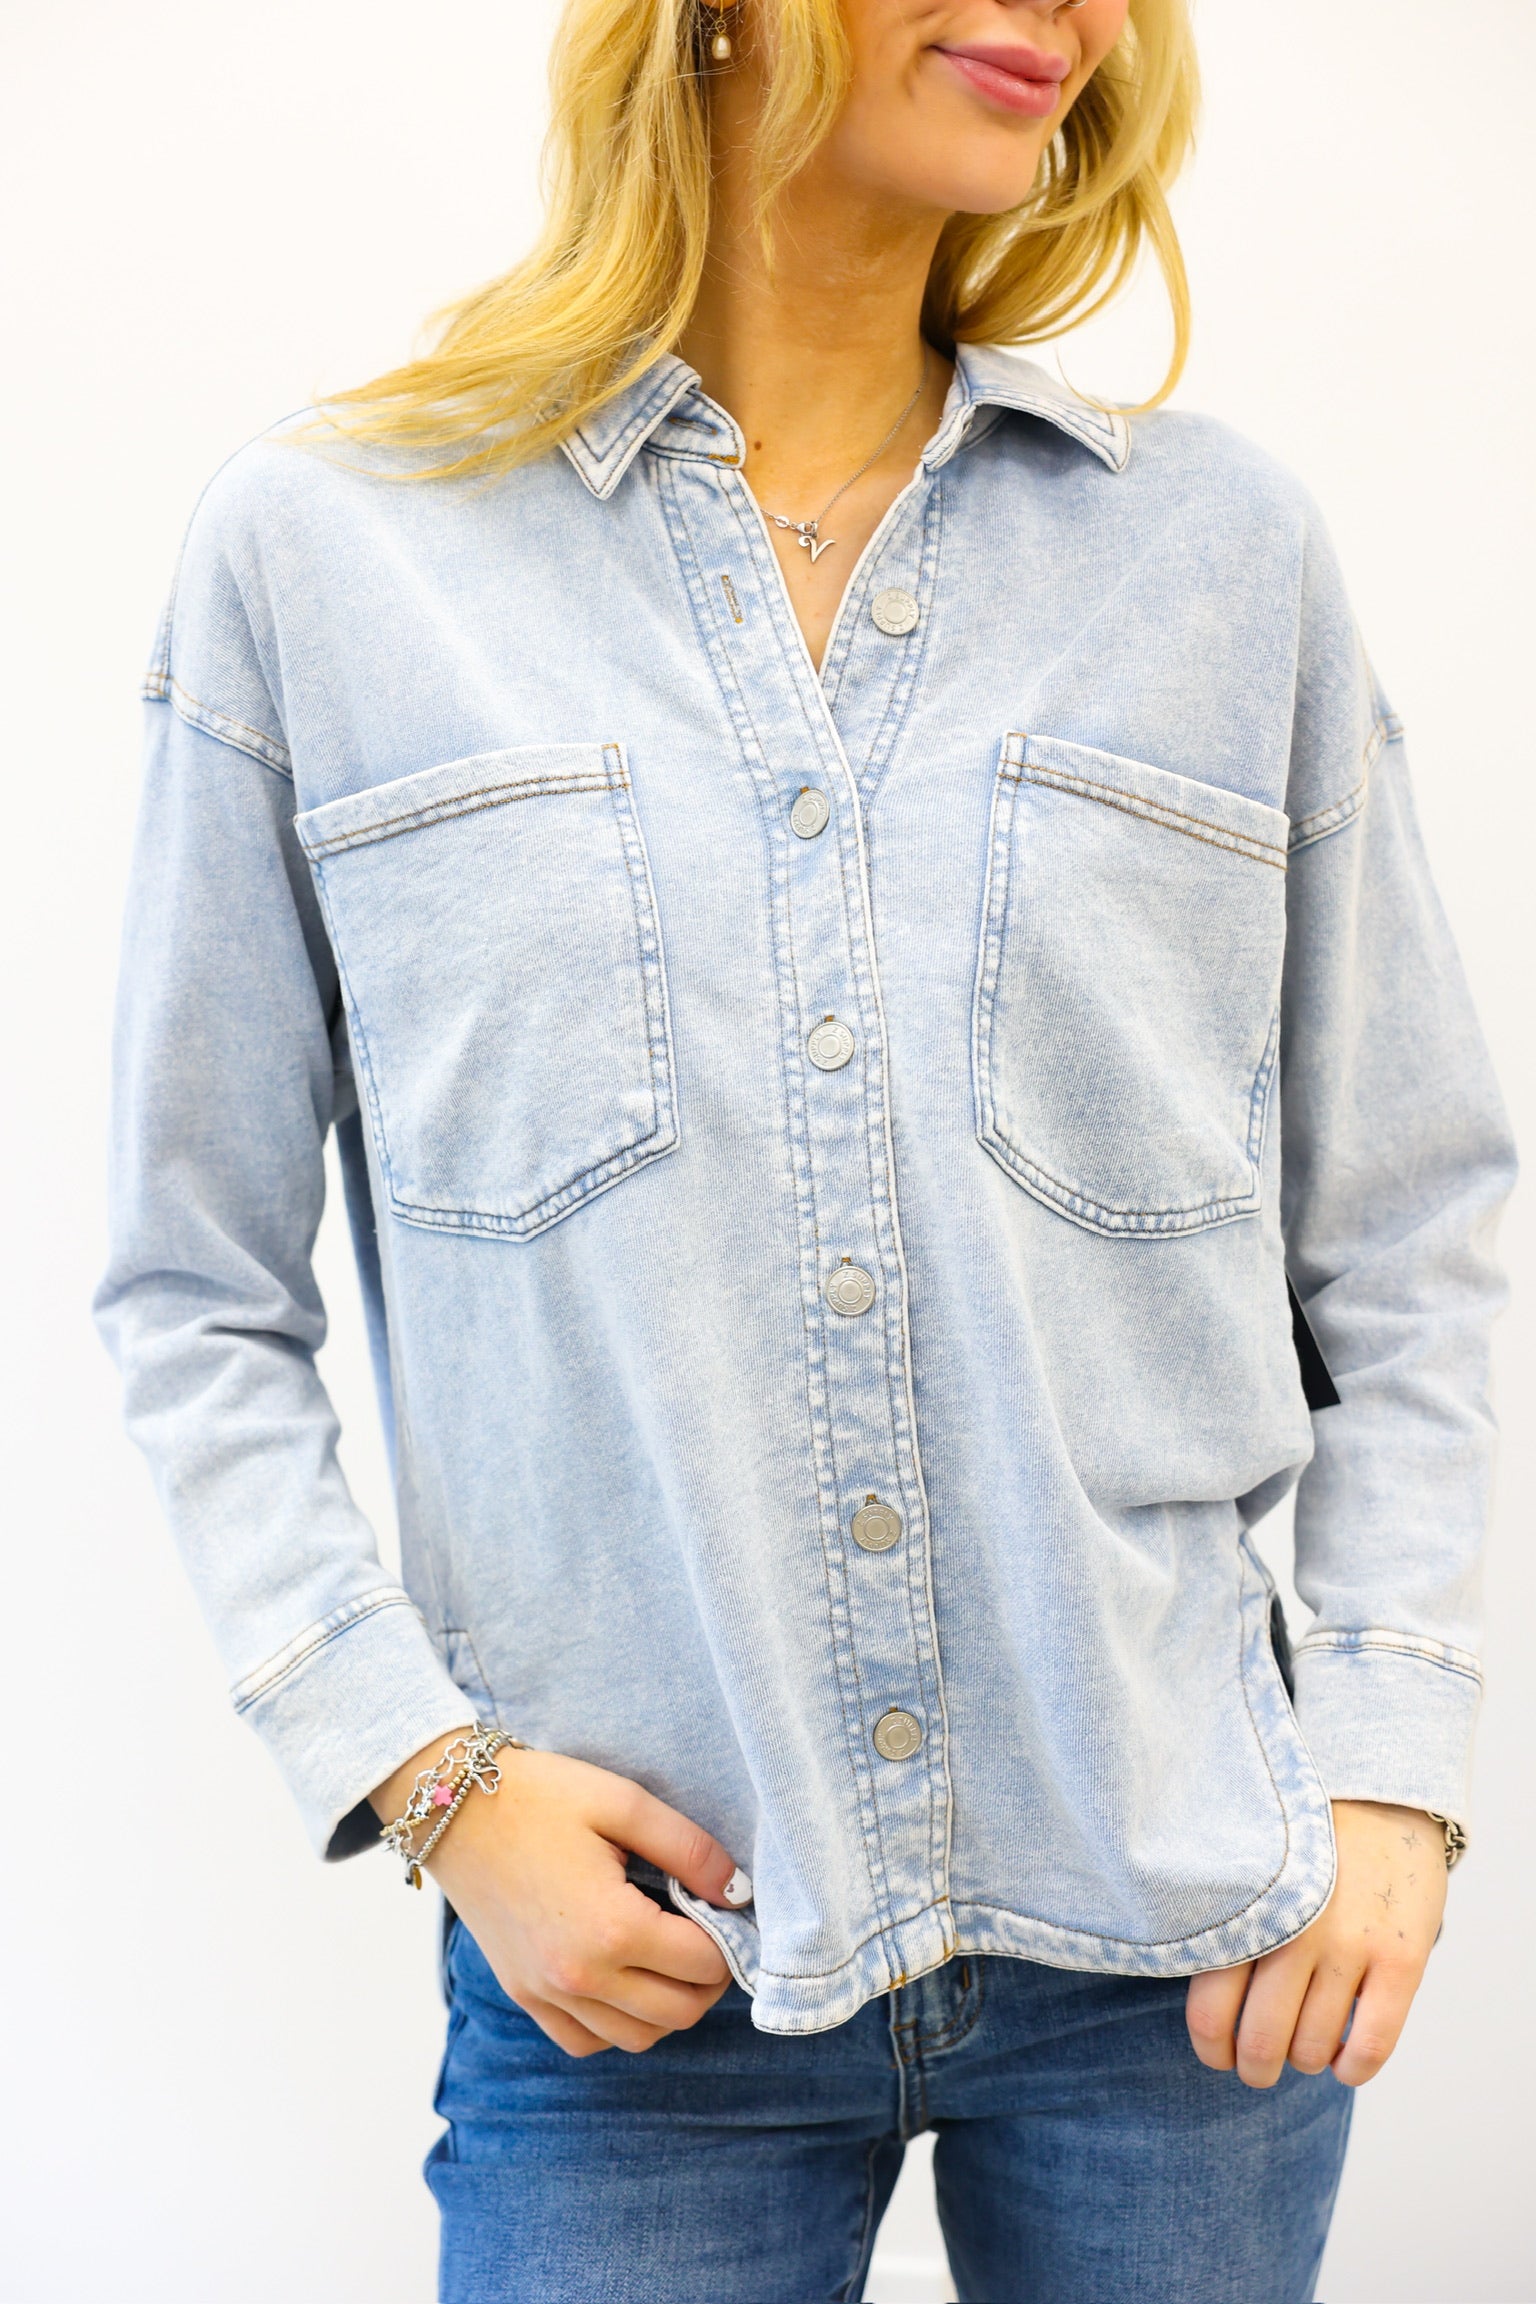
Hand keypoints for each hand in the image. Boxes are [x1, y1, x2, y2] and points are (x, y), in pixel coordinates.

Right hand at [371, 1737, 742, 2057]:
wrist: (452, 1805)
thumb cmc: (540, 1795)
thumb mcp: (624, 1802)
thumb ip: (690, 1849)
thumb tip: (737, 1891)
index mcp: (610, 1928)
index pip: (704, 1965)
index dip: (730, 1938)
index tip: (727, 1908)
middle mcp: (578, 1976)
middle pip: (679, 2013)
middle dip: (710, 1978)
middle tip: (709, 1932)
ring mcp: (545, 1993)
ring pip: (637, 2038)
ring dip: (669, 2007)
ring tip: (672, 1955)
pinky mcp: (522, 1994)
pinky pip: (586, 2041)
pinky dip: (618, 2025)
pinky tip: (625, 1979)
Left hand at [1185, 1800, 1448, 2088]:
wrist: (1380, 1793)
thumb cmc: (1301, 1838)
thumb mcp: (1249, 1866)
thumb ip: (1226, 1922)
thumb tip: (1203, 2001)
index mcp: (1246, 1909)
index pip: (1209, 2011)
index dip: (1211, 2049)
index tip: (1219, 2055)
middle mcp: (1295, 1931)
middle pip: (1261, 2039)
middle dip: (1256, 2067)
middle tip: (1258, 2065)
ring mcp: (1351, 1945)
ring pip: (1313, 2047)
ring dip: (1304, 2062)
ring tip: (1304, 2048)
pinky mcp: (1401, 1958)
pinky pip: (1372, 2043)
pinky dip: (1353, 2068)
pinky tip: (1344, 2063)